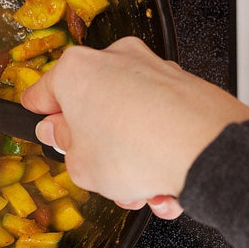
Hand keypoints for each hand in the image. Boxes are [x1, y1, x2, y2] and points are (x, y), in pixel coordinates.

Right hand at [21, 37, 248, 218]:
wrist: (206, 150)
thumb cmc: (140, 149)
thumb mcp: (80, 165)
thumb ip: (64, 147)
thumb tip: (62, 135)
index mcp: (76, 70)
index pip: (43, 94)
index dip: (42, 121)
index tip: (45, 132)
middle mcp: (115, 59)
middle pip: (92, 108)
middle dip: (97, 147)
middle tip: (98, 172)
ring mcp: (153, 69)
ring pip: (129, 120)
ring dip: (132, 159)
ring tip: (141, 188)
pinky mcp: (184, 85)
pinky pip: (160, 123)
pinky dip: (161, 152)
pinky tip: (166, 183)